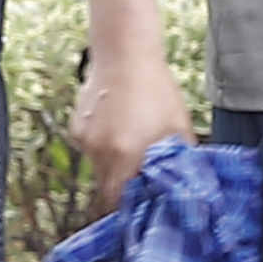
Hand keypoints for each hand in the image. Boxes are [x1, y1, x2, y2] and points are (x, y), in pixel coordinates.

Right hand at [76, 49, 189, 210]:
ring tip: (129, 143)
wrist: (125, 56)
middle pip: (106, 187)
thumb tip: (186, 183)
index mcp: (126, 155)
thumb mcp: (178, 126)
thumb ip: (180, 159)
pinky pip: (89, 150)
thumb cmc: (156, 89)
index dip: (130, 205)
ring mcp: (85, 141)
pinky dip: (102, 147)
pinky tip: (116, 126)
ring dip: (112, 165)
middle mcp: (101, 152)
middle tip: (138, 178)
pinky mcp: (76, 129)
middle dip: (122, 187)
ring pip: (98, 168)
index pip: (120, 199)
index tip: (140, 204)